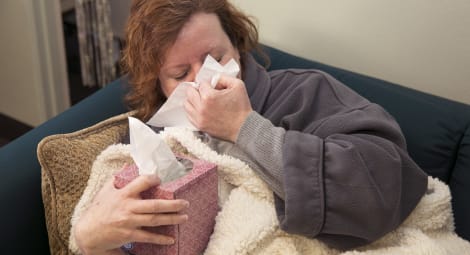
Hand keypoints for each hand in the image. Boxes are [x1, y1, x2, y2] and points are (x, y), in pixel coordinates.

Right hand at [74, 174, 188, 254]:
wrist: (87, 233)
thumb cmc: (98, 209)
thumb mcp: (105, 190)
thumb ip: (118, 177)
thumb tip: (128, 164)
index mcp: (123, 194)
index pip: (141, 182)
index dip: (152, 179)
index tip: (162, 178)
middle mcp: (128, 207)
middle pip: (154, 205)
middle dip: (172, 205)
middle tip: (185, 203)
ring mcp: (129, 222)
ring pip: (154, 220)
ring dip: (172, 219)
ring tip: (185, 217)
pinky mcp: (129, 234)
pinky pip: (148, 236)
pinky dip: (160, 238)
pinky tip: (171, 238)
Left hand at [185, 75, 252, 141]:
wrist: (244, 128)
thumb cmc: (242, 107)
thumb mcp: (237, 85)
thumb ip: (223, 77)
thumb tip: (213, 79)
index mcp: (209, 96)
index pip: (201, 83)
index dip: (208, 83)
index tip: (214, 87)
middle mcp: (201, 107)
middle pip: (189, 92)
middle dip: (197, 90)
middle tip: (205, 92)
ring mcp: (199, 118)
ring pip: (186, 104)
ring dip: (193, 100)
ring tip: (202, 100)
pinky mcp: (200, 126)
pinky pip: (189, 115)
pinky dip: (193, 110)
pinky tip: (202, 109)